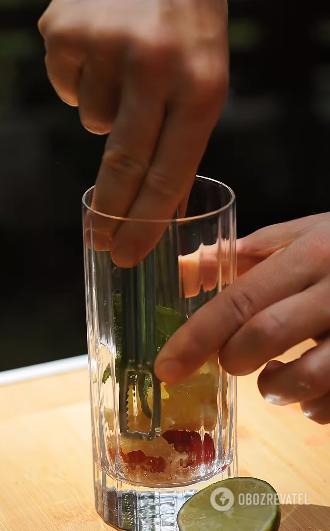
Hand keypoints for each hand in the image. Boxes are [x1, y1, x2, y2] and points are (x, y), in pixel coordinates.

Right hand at [38, 0, 228, 265]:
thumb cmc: (188, 26)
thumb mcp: (204, 81)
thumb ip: (182, 141)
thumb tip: (161, 206)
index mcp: (200, 85)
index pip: (169, 174)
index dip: (145, 223)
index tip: (128, 254)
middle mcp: (153, 66)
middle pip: (123, 164)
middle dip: (111, 211)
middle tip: (101, 241)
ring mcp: (105, 45)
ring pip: (93, 121)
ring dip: (107, 111)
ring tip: (127, 69)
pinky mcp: (65, 30)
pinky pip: (68, 87)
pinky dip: (82, 80)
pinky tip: (102, 51)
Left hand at [155, 213, 329, 423]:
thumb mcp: (302, 236)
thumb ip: (245, 253)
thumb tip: (184, 270)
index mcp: (311, 254)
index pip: (241, 299)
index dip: (198, 336)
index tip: (166, 367)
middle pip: (266, 335)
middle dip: (234, 358)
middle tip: (232, 359)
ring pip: (308, 378)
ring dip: (275, 389)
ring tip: (273, 377)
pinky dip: (312, 406)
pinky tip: (310, 386)